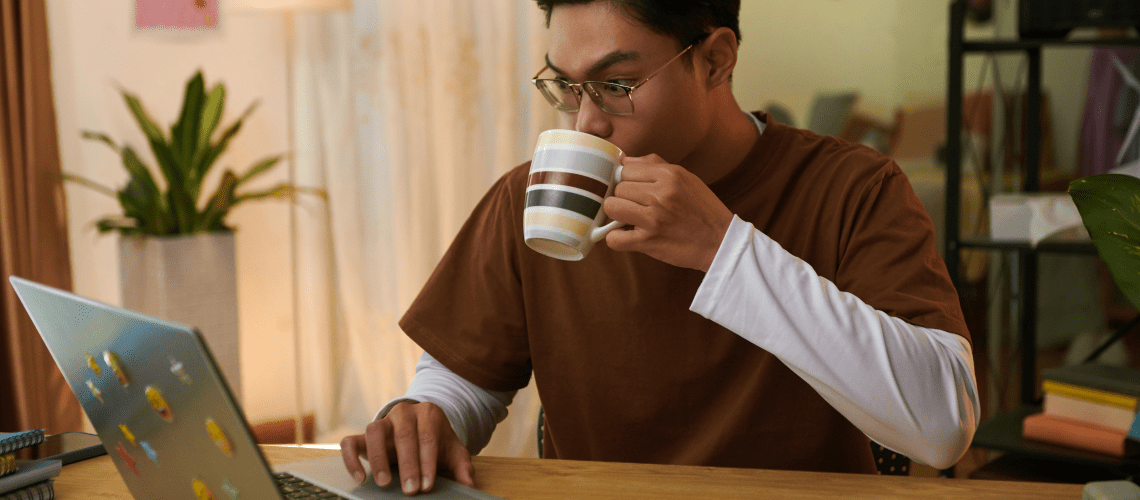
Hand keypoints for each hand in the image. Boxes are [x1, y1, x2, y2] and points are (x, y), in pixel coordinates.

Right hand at [340, 401, 473, 495]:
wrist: (419, 426)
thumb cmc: (436, 441)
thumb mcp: (452, 450)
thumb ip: (462, 465)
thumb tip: (468, 483)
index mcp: (428, 414)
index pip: (427, 437)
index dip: (427, 462)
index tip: (427, 485)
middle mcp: (403, 413)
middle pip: (403, 435)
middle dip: (407, 464)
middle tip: (410, 489)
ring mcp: (382, 421)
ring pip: (374, 431)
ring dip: (378, 458)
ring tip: (384, 483)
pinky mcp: (363, 434)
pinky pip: (350, 441)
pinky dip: (351, 459)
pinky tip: (360, 478)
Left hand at [603, 155, 733, 270]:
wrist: (722, 242)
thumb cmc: (703, 210)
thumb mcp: (687, 178)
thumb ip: (655, 165)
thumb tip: (624, 160)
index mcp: (670, 175)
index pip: (626, 169)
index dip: (625, 180)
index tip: (632, 191)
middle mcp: (661, 194)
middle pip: (618, 188)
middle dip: (622, 198)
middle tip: (635, 208)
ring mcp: (654, 218)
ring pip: (612, 207)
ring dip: (616, 216)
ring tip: (629, 220)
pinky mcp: (649, 241)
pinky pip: (614, 238)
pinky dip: (615, 239)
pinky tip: (627, 237)